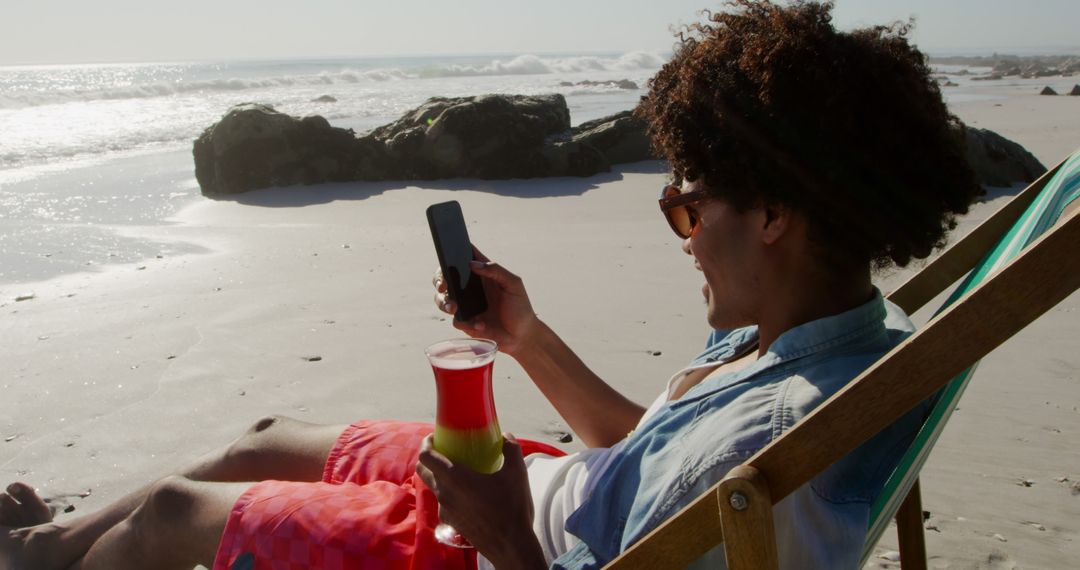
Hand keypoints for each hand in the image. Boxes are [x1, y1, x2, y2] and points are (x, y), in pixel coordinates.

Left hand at [415, 435, 545, 567]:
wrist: (510, 545)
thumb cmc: (512, 506)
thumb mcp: (517, 472)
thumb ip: (511, 449)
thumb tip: (506, 436)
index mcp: (454, 478)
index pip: (425, 457)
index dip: (426, 443)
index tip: (436, 437)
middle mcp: (444, 493)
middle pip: (423, 471)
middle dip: (428, 457)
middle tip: (444, 450)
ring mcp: (446, 510)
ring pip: (434, 487)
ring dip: (440, 476)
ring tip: (460, 470)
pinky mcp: (452, 522)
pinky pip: (444, 502)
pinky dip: (449, 492)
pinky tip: (468, 492)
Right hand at [432, 248, 539, 356]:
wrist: (521, 335)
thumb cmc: (520, 306)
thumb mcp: (513, 284)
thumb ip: (496, 271)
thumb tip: (473, 264)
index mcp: (482, 274)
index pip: (463, 258)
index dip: (452, 252)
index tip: (447, 254)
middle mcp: (470, 288)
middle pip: (445, 277)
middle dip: (439, 279)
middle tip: (443, 285)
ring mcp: (466, 305)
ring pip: (443, 299)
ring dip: (444, 302)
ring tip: (454, 307)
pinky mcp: (466, 322)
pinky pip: (457, 320)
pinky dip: (467, 323)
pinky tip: (481, 325)